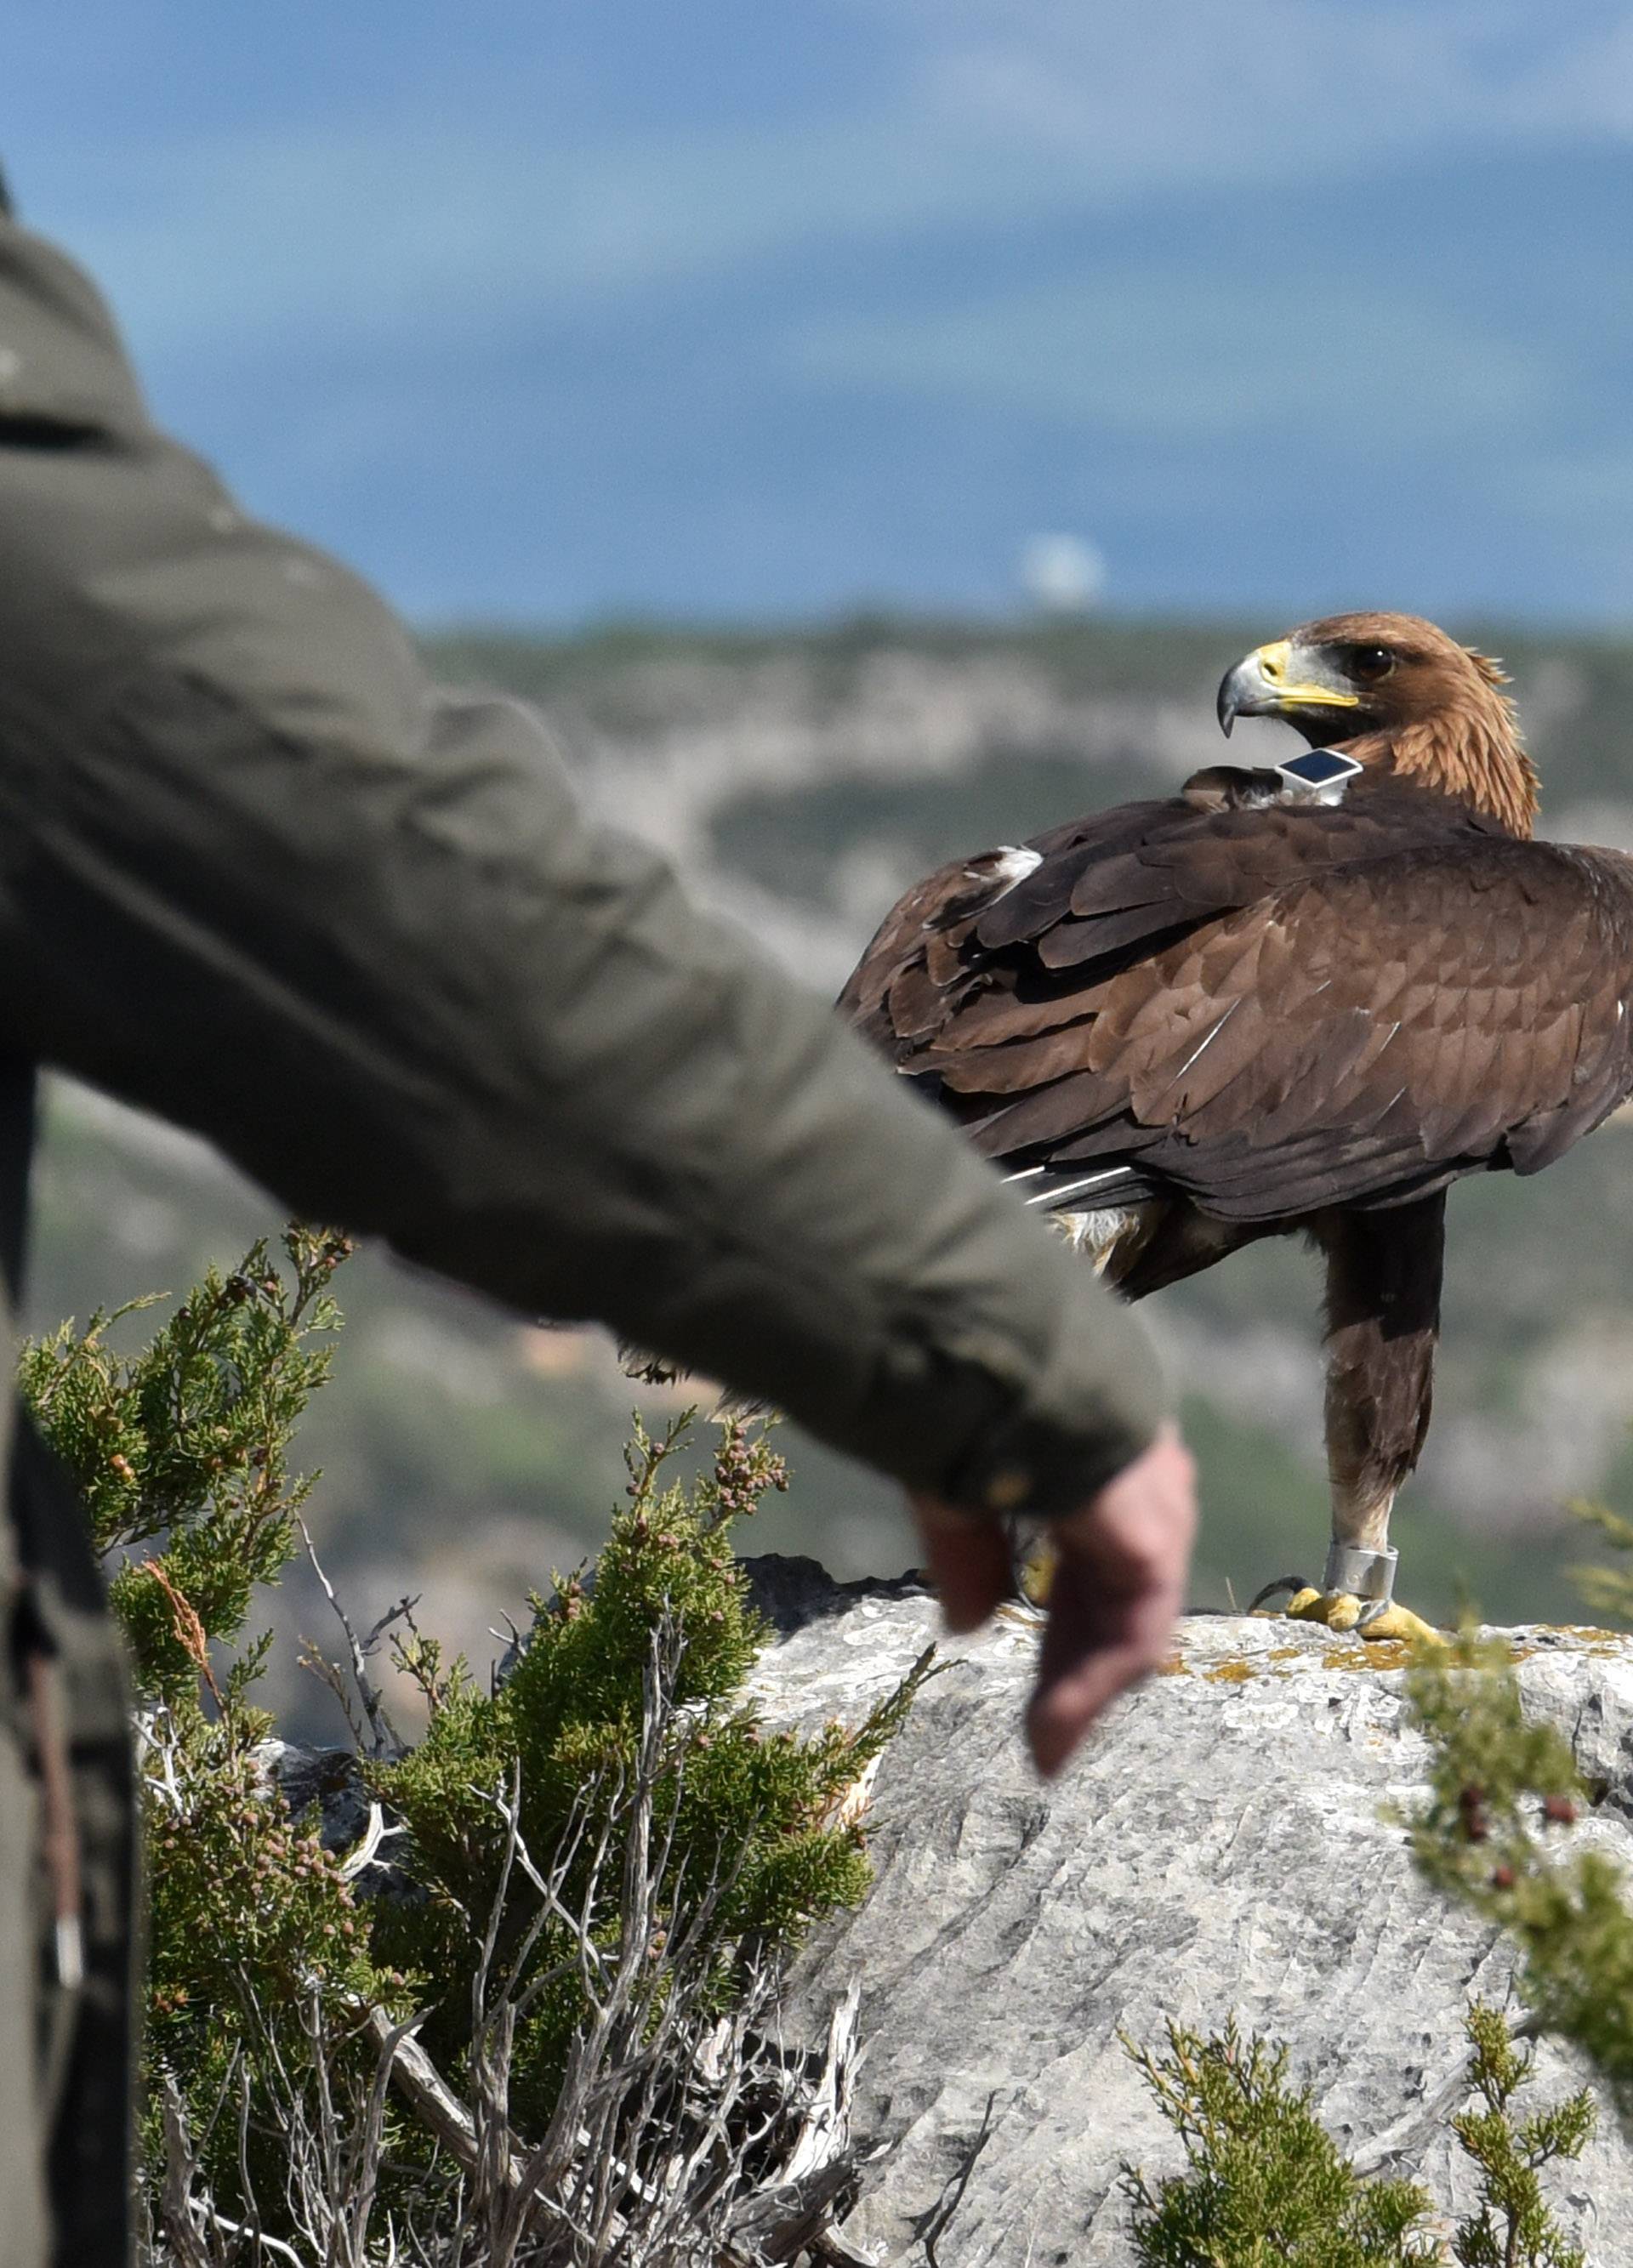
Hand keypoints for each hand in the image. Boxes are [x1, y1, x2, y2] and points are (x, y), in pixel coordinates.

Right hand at [909, 1424, 1196, 1777]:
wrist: (992, 1349)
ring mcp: (1155, 1510)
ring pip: (1128, 1620)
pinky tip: (1050, 1726)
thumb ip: (968, 1556)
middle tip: (1042, 1738)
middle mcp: (1141, 1484)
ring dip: (1084, 1686)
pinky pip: (1131, 1630)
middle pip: (1112, 1599)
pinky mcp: (1151, 1539)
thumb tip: (967, 1626)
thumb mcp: (956, 1486)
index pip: (1093, 1562)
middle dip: (1071, 1668)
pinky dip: (1092, 1682)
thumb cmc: (964, 1397)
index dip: (1062, 1627)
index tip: (1034, 1675)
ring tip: (1045, 1751)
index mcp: (1098, 1460)